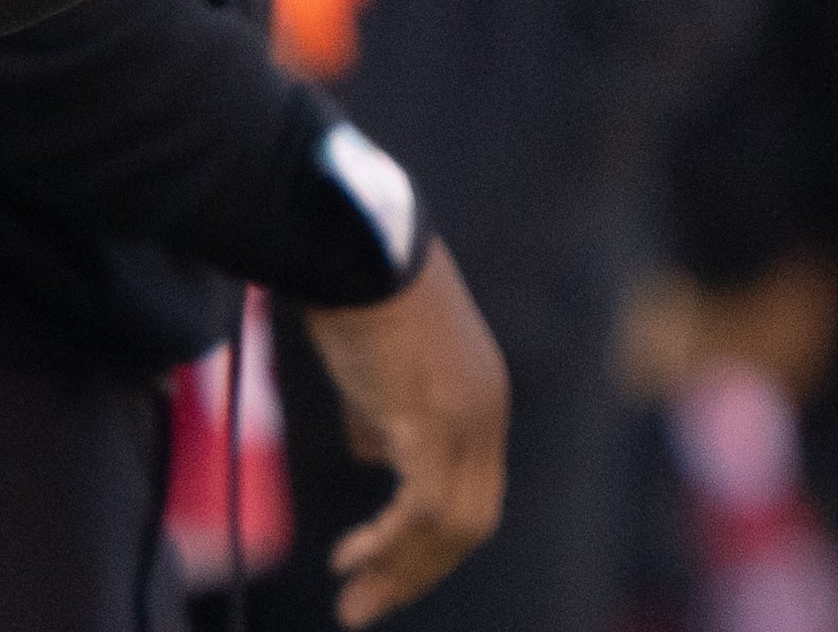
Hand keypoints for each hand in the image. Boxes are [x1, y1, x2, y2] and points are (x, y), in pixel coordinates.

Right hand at [300, 239, 507, 625]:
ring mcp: (467, 417)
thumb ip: (379, 412)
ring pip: (453, 525)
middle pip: (472, 520)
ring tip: (355, 604)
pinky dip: (389, 544)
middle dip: (419, 570)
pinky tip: (352, 560)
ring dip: (403, 571)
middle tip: (368, 605)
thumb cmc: (352, 289)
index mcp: (481, 394)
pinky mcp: (434, 419)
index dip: (431, 538)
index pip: (471, 490)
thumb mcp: (374, 364)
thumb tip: (375, 454)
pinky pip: (423, 508)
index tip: (383, 566)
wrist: (351, 243)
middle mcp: (486, 412)